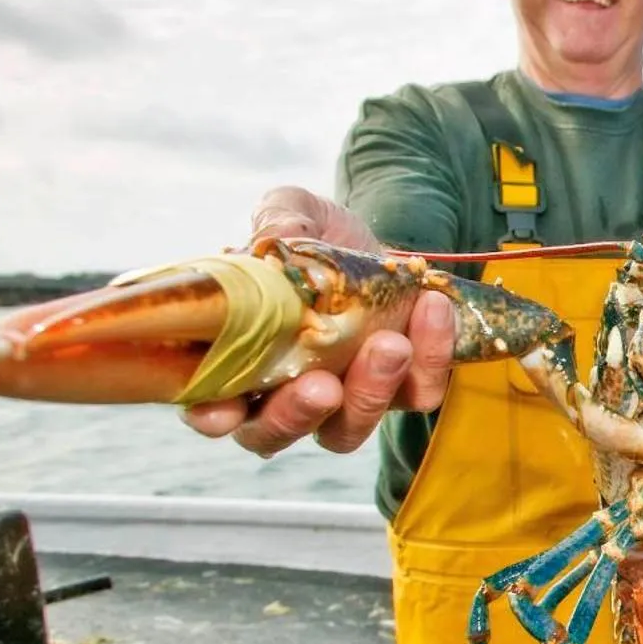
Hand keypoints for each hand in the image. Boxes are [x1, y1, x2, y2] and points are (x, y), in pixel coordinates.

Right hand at [179, 187, 456, 456]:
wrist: (384, 241)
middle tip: (322, 387)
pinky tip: (431, 308)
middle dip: (297, 414)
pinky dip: (429, 358)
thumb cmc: (317, 236)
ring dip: (369, 393)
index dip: (212, 416)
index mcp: (236, 358)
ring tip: (390, 344)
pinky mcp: (400, 390)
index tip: (223, 411)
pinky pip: (418, 394)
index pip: (211, 407)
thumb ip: (280, 218)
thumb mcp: (295, 211)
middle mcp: (282, 392)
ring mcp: (342, 399)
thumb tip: (280, 237)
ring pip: (347, 430)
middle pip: (275, 432)